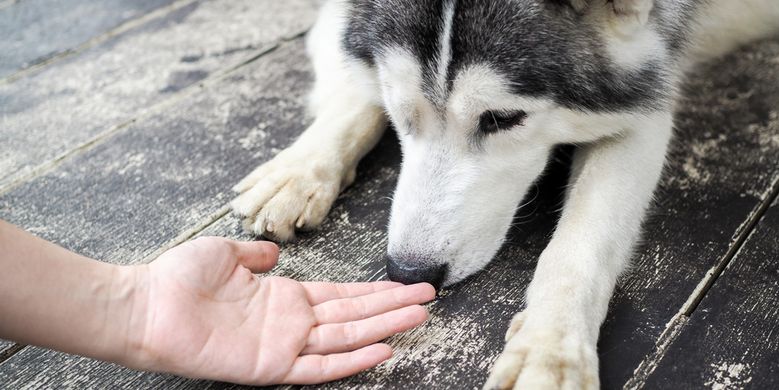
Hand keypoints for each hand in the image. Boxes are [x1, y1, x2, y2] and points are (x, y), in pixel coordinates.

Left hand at [125, 237, 434, 384]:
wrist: (147, 304)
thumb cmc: (180, 278)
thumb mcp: (226, 252)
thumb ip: (256, 253)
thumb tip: (275, 251)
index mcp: (284, 296)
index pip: (341, 296)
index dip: (374, 292)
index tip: (404, 285)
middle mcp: (291, 322)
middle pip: (353, 315)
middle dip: (391, 307)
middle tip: (427, 298)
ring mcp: (284, 345)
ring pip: (345, 337)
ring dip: (382, 327)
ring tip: (417, 317)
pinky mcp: (270, 366)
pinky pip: (318, 367)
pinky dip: (350, 361)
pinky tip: (380, 351)